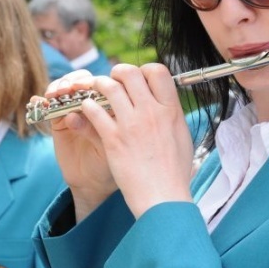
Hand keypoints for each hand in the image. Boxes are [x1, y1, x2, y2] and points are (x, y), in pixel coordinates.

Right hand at [41, 69, 118, 219]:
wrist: (92, 182)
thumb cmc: (107, 164)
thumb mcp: (106, 148)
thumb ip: (93, 131)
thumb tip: (72, 116)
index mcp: (111, 107)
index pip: (104, 85)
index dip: (94, 82)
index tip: (86, 86)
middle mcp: (93, 104)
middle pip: (83, 81)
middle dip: (74, 81)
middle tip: (67, 88)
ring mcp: (75, 110)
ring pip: (65, 89)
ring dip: (58, 87)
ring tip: (54, 95)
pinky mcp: (58, 119)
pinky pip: (49, 106)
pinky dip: (41, 101)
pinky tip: (37, 101)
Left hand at [76, 63, 194, 218]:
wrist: (162, 197)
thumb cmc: (174, 172)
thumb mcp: (182, 138)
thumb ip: (173, 117)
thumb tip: (169, 104)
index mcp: (171, 110)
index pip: (158, 71)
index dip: (145, 70)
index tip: (139, 79)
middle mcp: (151, 112)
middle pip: (131, 73)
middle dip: (118, 72)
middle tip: (113, 80)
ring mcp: (131, 125)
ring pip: (109, 87)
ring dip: (99, 85)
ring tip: (95, 90)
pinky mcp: (113, 139)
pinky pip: (94, 111)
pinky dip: (87, 106)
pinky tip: (86, 109)